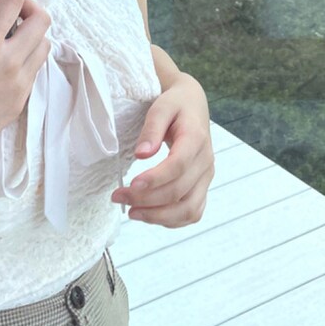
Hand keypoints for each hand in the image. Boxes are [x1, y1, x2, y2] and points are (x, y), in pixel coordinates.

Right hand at [0, 0, 51, 182]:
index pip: (14, 1)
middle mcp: (10, 66)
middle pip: (42, 21)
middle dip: (30, 5)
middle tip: (9, 5)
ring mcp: (18, 88)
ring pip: (43, 47)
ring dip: (32, 32)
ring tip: (7, 32)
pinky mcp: (18, 106)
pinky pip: (34, 71)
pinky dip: (26, 57)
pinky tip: (2, 60)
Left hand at [111, 73, 213, 227]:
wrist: (193, 106)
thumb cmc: (175, 105)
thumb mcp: (161, 107)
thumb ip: (151, 129)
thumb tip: (141, 155)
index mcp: (196, 138)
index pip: (178, 165)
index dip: (155, 179)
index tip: (130, 185)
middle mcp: (206, 161)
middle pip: (179, 191)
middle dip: (146, 200)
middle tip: (118, 197)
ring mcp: (206, 176)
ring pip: (188, 209)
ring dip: (158, 216)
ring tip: (131, 212)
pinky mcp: (203, 187)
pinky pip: (192, 213)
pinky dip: (171, 220)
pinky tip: (149, 215)